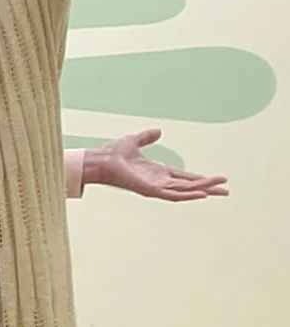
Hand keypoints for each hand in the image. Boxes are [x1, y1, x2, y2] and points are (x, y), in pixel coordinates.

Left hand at [86, 128, 227, 200]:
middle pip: (189, 186)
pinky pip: (173, 195)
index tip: (216, 180)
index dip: (200, 179)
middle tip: (226, 190)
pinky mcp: (150, 190)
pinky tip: (202, 194)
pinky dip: (188, 195)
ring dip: (203, 190)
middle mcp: (159, 181)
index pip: (184, 177)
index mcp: (158, 172)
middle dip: (208, 187)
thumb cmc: (112, 154)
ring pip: (185, 191)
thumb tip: (158, 131)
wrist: (100, 160)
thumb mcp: (134, 141)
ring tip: (221, 189)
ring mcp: (155, 187)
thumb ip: (146, 137)